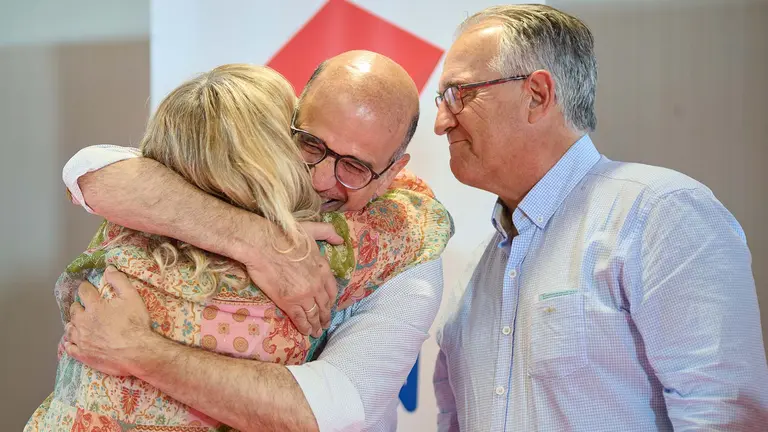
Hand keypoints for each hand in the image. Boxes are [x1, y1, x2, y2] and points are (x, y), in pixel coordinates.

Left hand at [65, 266, 154, 375]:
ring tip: (77, 323)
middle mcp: (83, 322)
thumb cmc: (135, 323)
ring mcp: (81, 340)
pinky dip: (69, 343)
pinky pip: (69, 348)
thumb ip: (119, 281)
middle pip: (74, 311)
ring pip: (69, 329)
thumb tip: (108, 268)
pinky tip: (70, 342)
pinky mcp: (83, 355)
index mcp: (94, 306)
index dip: (85, 288)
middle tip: (84, 306)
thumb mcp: (132, 297)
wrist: (137, 352)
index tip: (87, 287)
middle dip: (78, 306)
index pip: (84, 292)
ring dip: (72, 324)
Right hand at [243, 221, 341, 337]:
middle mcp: (317, 284)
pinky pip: (299, 318)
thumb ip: (327, 233)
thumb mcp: (311, 229)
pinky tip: (305, 332)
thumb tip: (340, 239)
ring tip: (317, 332)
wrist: (262, 244)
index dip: (332, 300)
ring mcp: (304, 295)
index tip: (330, 306)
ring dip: (316, 324)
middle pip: (324, 304)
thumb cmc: (284, 235)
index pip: (332, 289)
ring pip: (314, 314)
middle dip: (326, 316)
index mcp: (323, 267)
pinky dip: (304, 327)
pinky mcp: (289, 302)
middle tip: (325, 324)